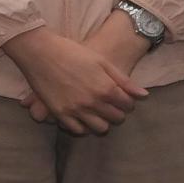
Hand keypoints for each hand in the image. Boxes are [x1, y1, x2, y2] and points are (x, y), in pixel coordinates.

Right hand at [8, 26, 144, 136]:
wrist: (40, 52)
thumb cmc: (72, 52)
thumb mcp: (101, 61)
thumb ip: (123, 80)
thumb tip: (143, 95)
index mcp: (105, 88)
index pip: (127, 105)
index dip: (128, 102)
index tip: (122, 98)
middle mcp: (93, 102)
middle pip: (116, 118)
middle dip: (117, 112)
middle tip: (111, 104)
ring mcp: (76, 110)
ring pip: (100, 128)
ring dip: (102, 121)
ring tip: (98, 111)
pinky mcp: (60, 114)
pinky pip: (78, 130)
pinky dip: (84, 125)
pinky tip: (83, 115)